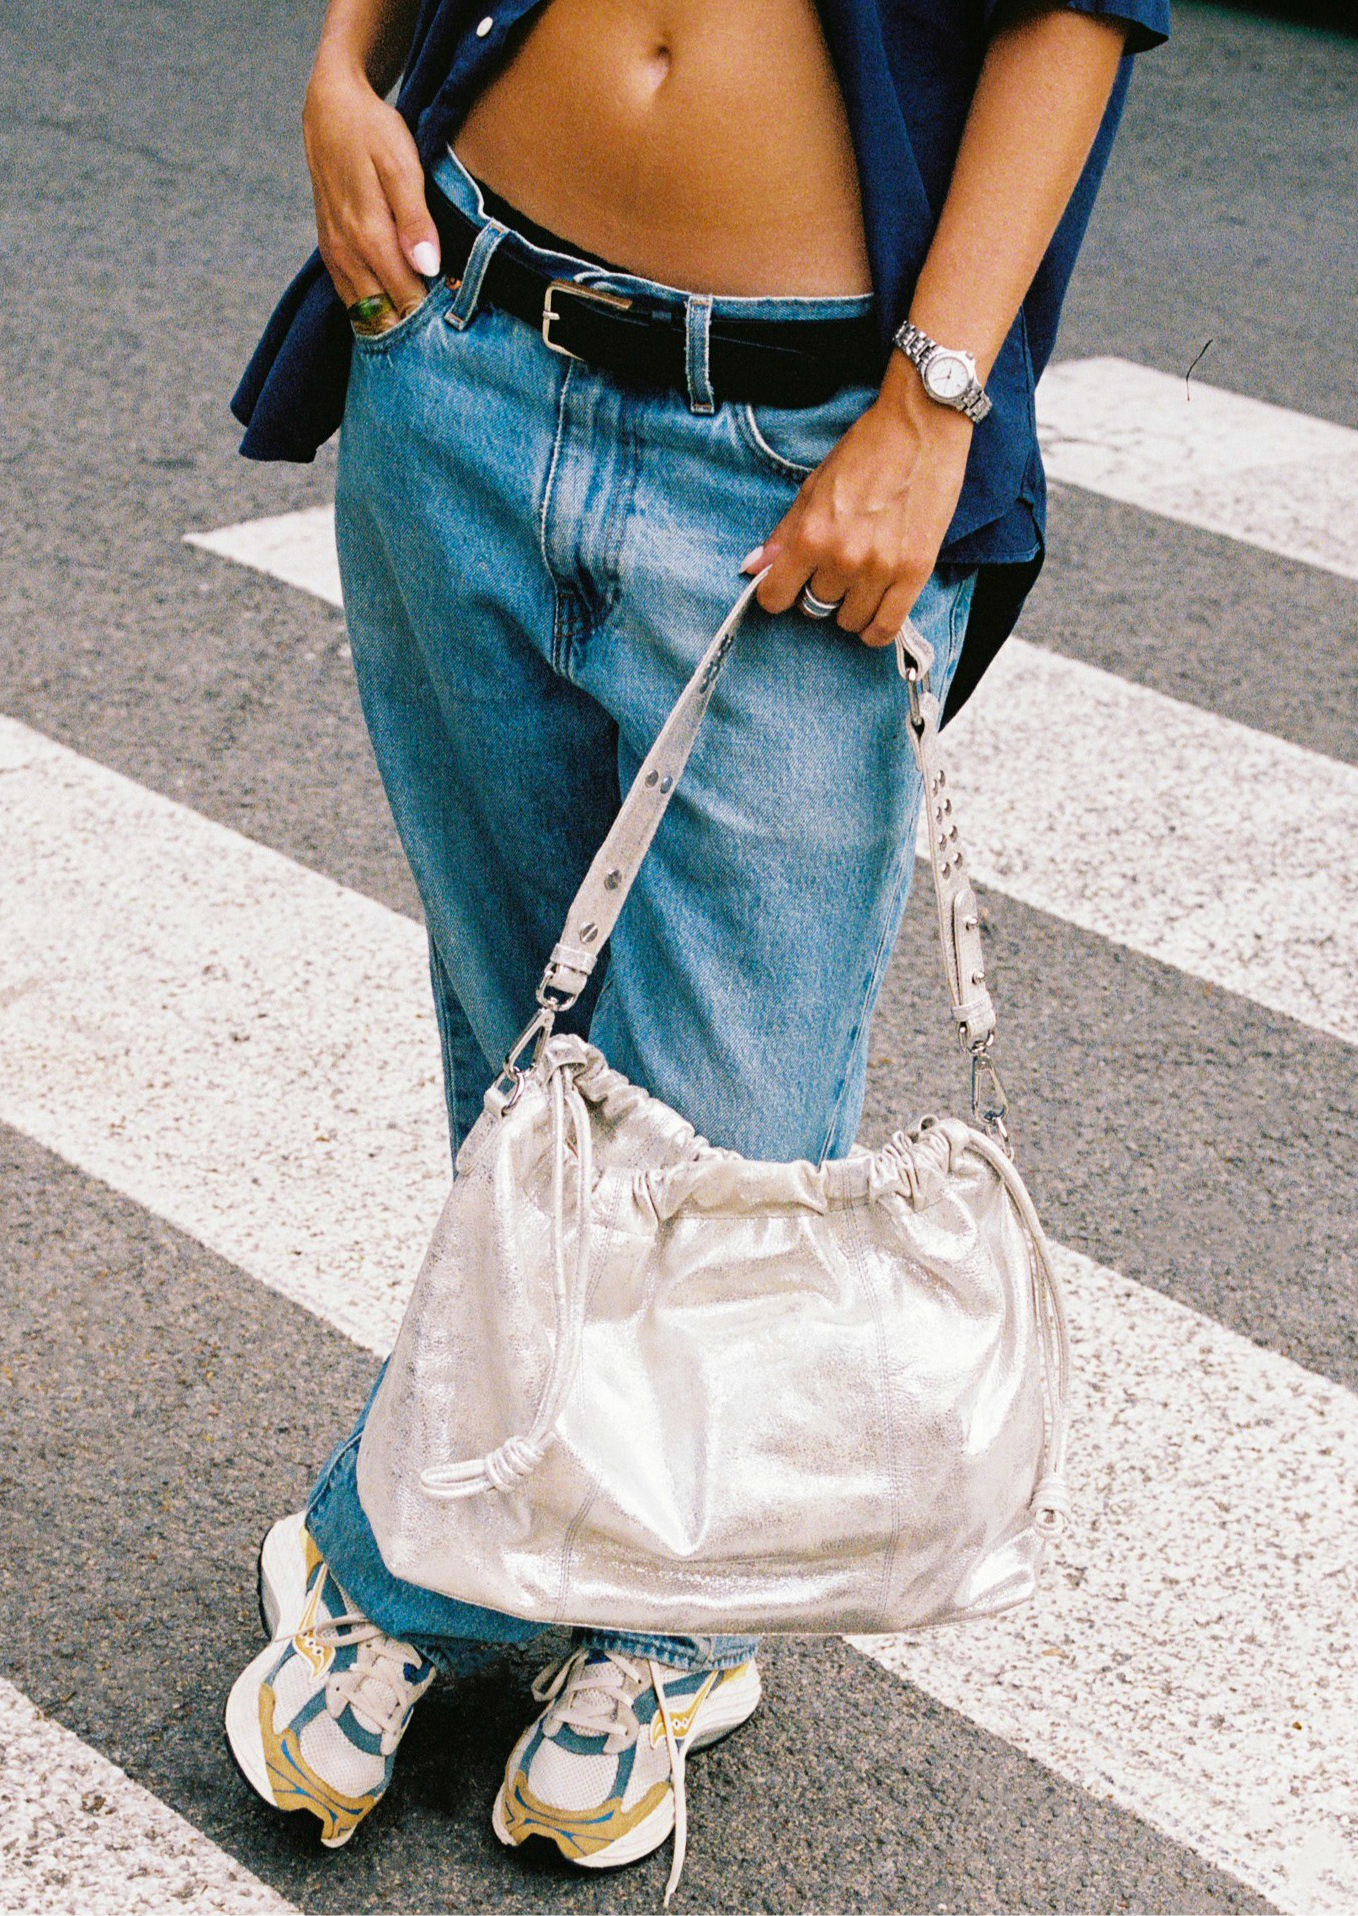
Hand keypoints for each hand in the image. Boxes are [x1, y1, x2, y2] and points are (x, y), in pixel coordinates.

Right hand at [302, 48, 439, 326]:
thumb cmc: (372, 132)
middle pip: (385, 316)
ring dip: (394, 325)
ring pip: (365, 314)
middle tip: (448, 335)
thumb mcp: (401, 165)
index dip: (433, 316)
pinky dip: (375, 312)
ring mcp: (335, 255)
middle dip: (415, 330)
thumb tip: (428, 267)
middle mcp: (346, 253)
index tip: (461, 321)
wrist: (330, 108)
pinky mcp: (330, 252)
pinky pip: (352, 299)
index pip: (406, 298)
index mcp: (368, 236)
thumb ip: (415, 219)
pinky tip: (399, 313)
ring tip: (427, 332)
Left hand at [744, 354, 973, 646]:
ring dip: (849, 607)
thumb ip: (784, 533)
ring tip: (859, 581)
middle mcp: (843, 558)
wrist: (922, 427)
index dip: (779, 593)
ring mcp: (880, 568)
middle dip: (819, 592)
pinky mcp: (914, 573)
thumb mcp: (813, 487)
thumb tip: (752, 569)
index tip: (789, 584)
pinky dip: (875, 628)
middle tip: (834, 568)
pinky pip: (886, 628)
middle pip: (814, 607)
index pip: (775, 598)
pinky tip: (873, 613)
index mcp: (811, 535)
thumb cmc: (866, 451)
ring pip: (848, 621)